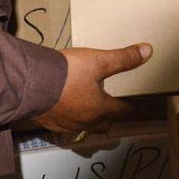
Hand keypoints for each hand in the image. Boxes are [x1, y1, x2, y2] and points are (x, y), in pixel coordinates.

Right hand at [31, 43, 152, 134]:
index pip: (123, 111)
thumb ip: (123, 58)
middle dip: (111, 116)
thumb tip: (148, 51)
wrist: (29, 83)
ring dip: (91, 120)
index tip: (140, 105)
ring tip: (91, 108)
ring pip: (85, 127)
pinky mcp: (50, 124)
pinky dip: (71, 120)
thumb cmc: (67, 73)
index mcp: (100, 108)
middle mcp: (86, 122)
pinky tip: (67, 110)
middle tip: (114, 105)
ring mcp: (67, 125)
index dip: (134, 107)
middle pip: (105, 124)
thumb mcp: (98, 61)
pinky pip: (66, 127)